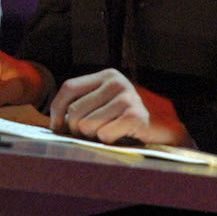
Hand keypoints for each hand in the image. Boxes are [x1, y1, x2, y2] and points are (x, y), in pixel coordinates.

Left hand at [49, 68, 192, 146]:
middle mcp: (116, 81)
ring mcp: (127, 97)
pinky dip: (107, 140)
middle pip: (75, 110)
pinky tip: (117, 136)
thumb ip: (81, 107)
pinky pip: (104, 134)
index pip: (69, 87)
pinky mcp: (135, 115)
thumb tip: (54, 124)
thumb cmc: (125, 119)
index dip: (57, 109)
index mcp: (106, 75)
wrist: (162, 130)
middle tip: (89, 135)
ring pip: (87, 125)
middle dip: (76, 129)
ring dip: (93, 136)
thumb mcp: (103, 105)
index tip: (56, 127)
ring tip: (107, 133)